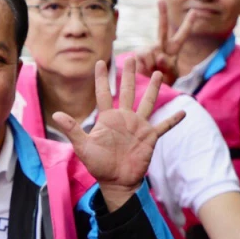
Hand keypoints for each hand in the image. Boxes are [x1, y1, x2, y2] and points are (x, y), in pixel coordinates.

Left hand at [51, 58, 184, 209]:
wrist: (116, 181)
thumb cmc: (99, 166)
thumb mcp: (83, 147)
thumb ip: (72, 130)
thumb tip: (55, 114)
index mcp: (108, 118)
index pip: (104, 93)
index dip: (102, 78)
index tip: (100, 62)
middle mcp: (124, 118)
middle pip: (127, 91)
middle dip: (129, 74)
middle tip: (132, 57)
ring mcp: (138, 126)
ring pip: (147, 102)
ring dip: (154, 88)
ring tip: (158, 73)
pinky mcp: (150, 137)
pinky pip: (164, 126)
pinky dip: (173, 120)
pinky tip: (183, 112)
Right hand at [134, 0, 213, 79]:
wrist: (148, 89)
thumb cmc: (164, 81)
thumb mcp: (171, 75)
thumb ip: (168, 66)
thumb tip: (160, 56)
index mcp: (173, 49)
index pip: (182, 35)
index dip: (188, 24)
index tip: (194, 11)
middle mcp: (161, 46)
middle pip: (161, 27)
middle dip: (162, 13)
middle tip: (161, 0)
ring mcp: (149, 49)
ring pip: (152, 50)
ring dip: (153, 64)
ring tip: (153, 72)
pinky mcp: (138, 54)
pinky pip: (143, 56)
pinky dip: (145, 65)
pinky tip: (145, 70)